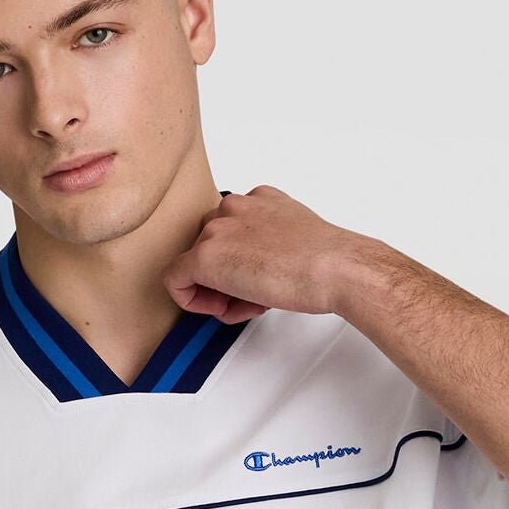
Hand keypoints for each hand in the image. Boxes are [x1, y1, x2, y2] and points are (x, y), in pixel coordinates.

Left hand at [161, 184, 377, 322]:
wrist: (332, 267)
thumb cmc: (326, 259)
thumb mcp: (297, 238)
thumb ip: (271, 244)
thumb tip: (257, 271)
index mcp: (258, 199)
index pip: (231, 231)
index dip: (240, 263)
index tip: (258, 281)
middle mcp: (234, 207)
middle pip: (211, 247)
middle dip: (228, 278)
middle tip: (254, 297)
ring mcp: (217, 230)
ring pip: (197, 266)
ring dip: (219, 292)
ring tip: (253, 303)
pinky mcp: (204, 257)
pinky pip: (175, 281)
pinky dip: (192, 300)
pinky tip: (222, 309)